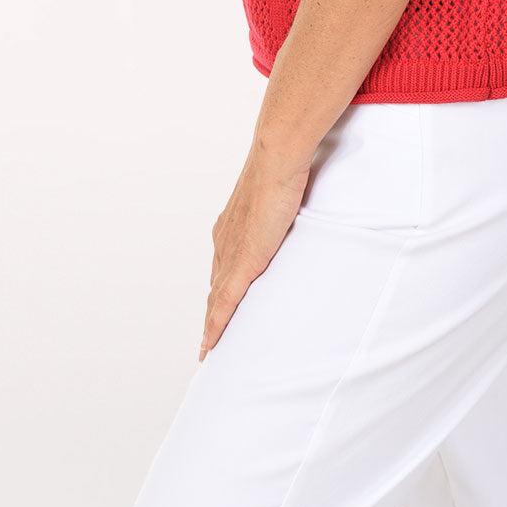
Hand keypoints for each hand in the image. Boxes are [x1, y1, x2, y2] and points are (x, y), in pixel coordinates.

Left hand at [199, 149, 312, 360]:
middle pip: (215, 285)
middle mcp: (224, 239)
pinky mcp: (241, 264)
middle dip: (213, 311)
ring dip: (212, 324)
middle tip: (211, 337)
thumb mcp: (282, 196)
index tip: (217, 306)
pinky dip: (215, 327)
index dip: (219, 288)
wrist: (277, 159)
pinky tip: (210, 345)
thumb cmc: (285, 167)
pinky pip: (224, 304)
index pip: (222, 264)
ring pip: (215, 298)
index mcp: (231, 224)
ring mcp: (231, 252)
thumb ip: (283, 210)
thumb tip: (297, 208)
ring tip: (210, 347)